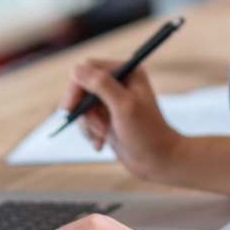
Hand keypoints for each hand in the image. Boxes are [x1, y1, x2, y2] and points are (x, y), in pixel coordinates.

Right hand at [61, 58, 182, 179]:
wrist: (158, 161)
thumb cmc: (147, 133)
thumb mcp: (123, 107)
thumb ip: (101, 85)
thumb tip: (76, 68)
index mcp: (128, 72)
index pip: (90, 68)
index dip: (78, 86)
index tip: (71, 106)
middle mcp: (120, 82)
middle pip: (83, 87)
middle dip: (85, 110)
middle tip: (95, 127)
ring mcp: (112, 100)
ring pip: (83, 105)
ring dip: (88, 123)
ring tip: (102, 136)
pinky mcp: (107, 116)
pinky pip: (86, 119)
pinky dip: (90, 132)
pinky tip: (101, 143)